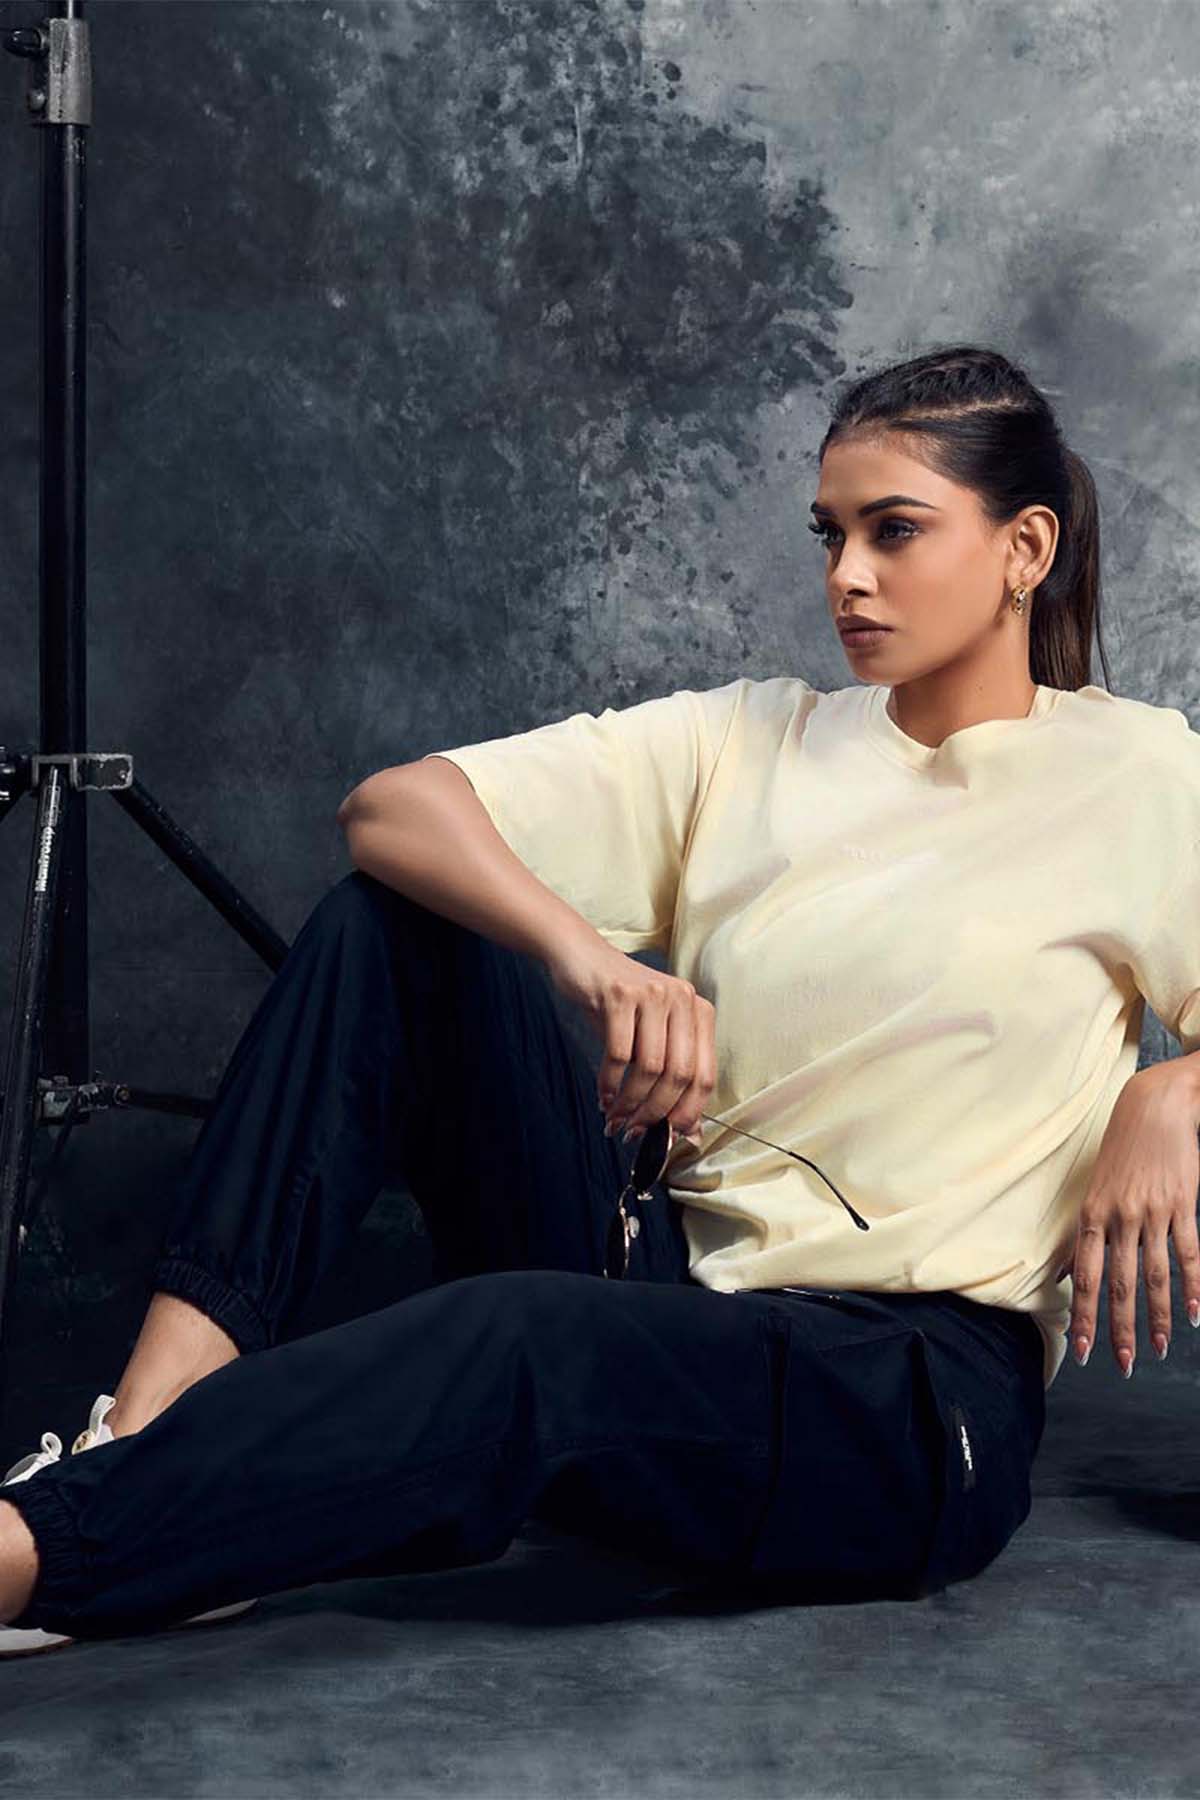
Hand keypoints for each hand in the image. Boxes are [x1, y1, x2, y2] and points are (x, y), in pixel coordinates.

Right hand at [544, 938, 713, 1145]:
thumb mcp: (651, 1035)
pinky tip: (603, 1096)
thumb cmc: (619, 1004)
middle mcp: (683, 999)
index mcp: (700, 1011)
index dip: (689, 1112)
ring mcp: (652, 995)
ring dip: (631, 1102)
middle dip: (656, 1112)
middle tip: (635, 1131)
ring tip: (616, 1118)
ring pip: (650, 1068)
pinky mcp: (620, 995)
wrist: (582, 958)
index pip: (706, 1074)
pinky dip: (609, 1083)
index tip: (670, 1135)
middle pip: (680, 1074)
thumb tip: (688, 1132)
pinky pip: (619, 1055)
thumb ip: (672, 1077)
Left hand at [1063, 1062, 1199, 1374]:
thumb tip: (1067, 1272)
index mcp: (1092, 1214)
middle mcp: (1120, 1217)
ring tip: (1160, 1349)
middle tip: (1122, 1364)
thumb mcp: (1093, 1189)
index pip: (1086, 1276)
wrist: (1154, 1106)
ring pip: (1155, 1275)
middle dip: (1119, 1328)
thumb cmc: (1121, 1150)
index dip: (1084, 1314)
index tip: (1081, 1347)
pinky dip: (1193, 1286)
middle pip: (1119, 1284)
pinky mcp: (1182, 1204)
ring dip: (1158, 1317)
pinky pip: (1188, 1253)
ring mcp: (1153, 1211)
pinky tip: (1195, 1314)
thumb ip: (1084, 1234)